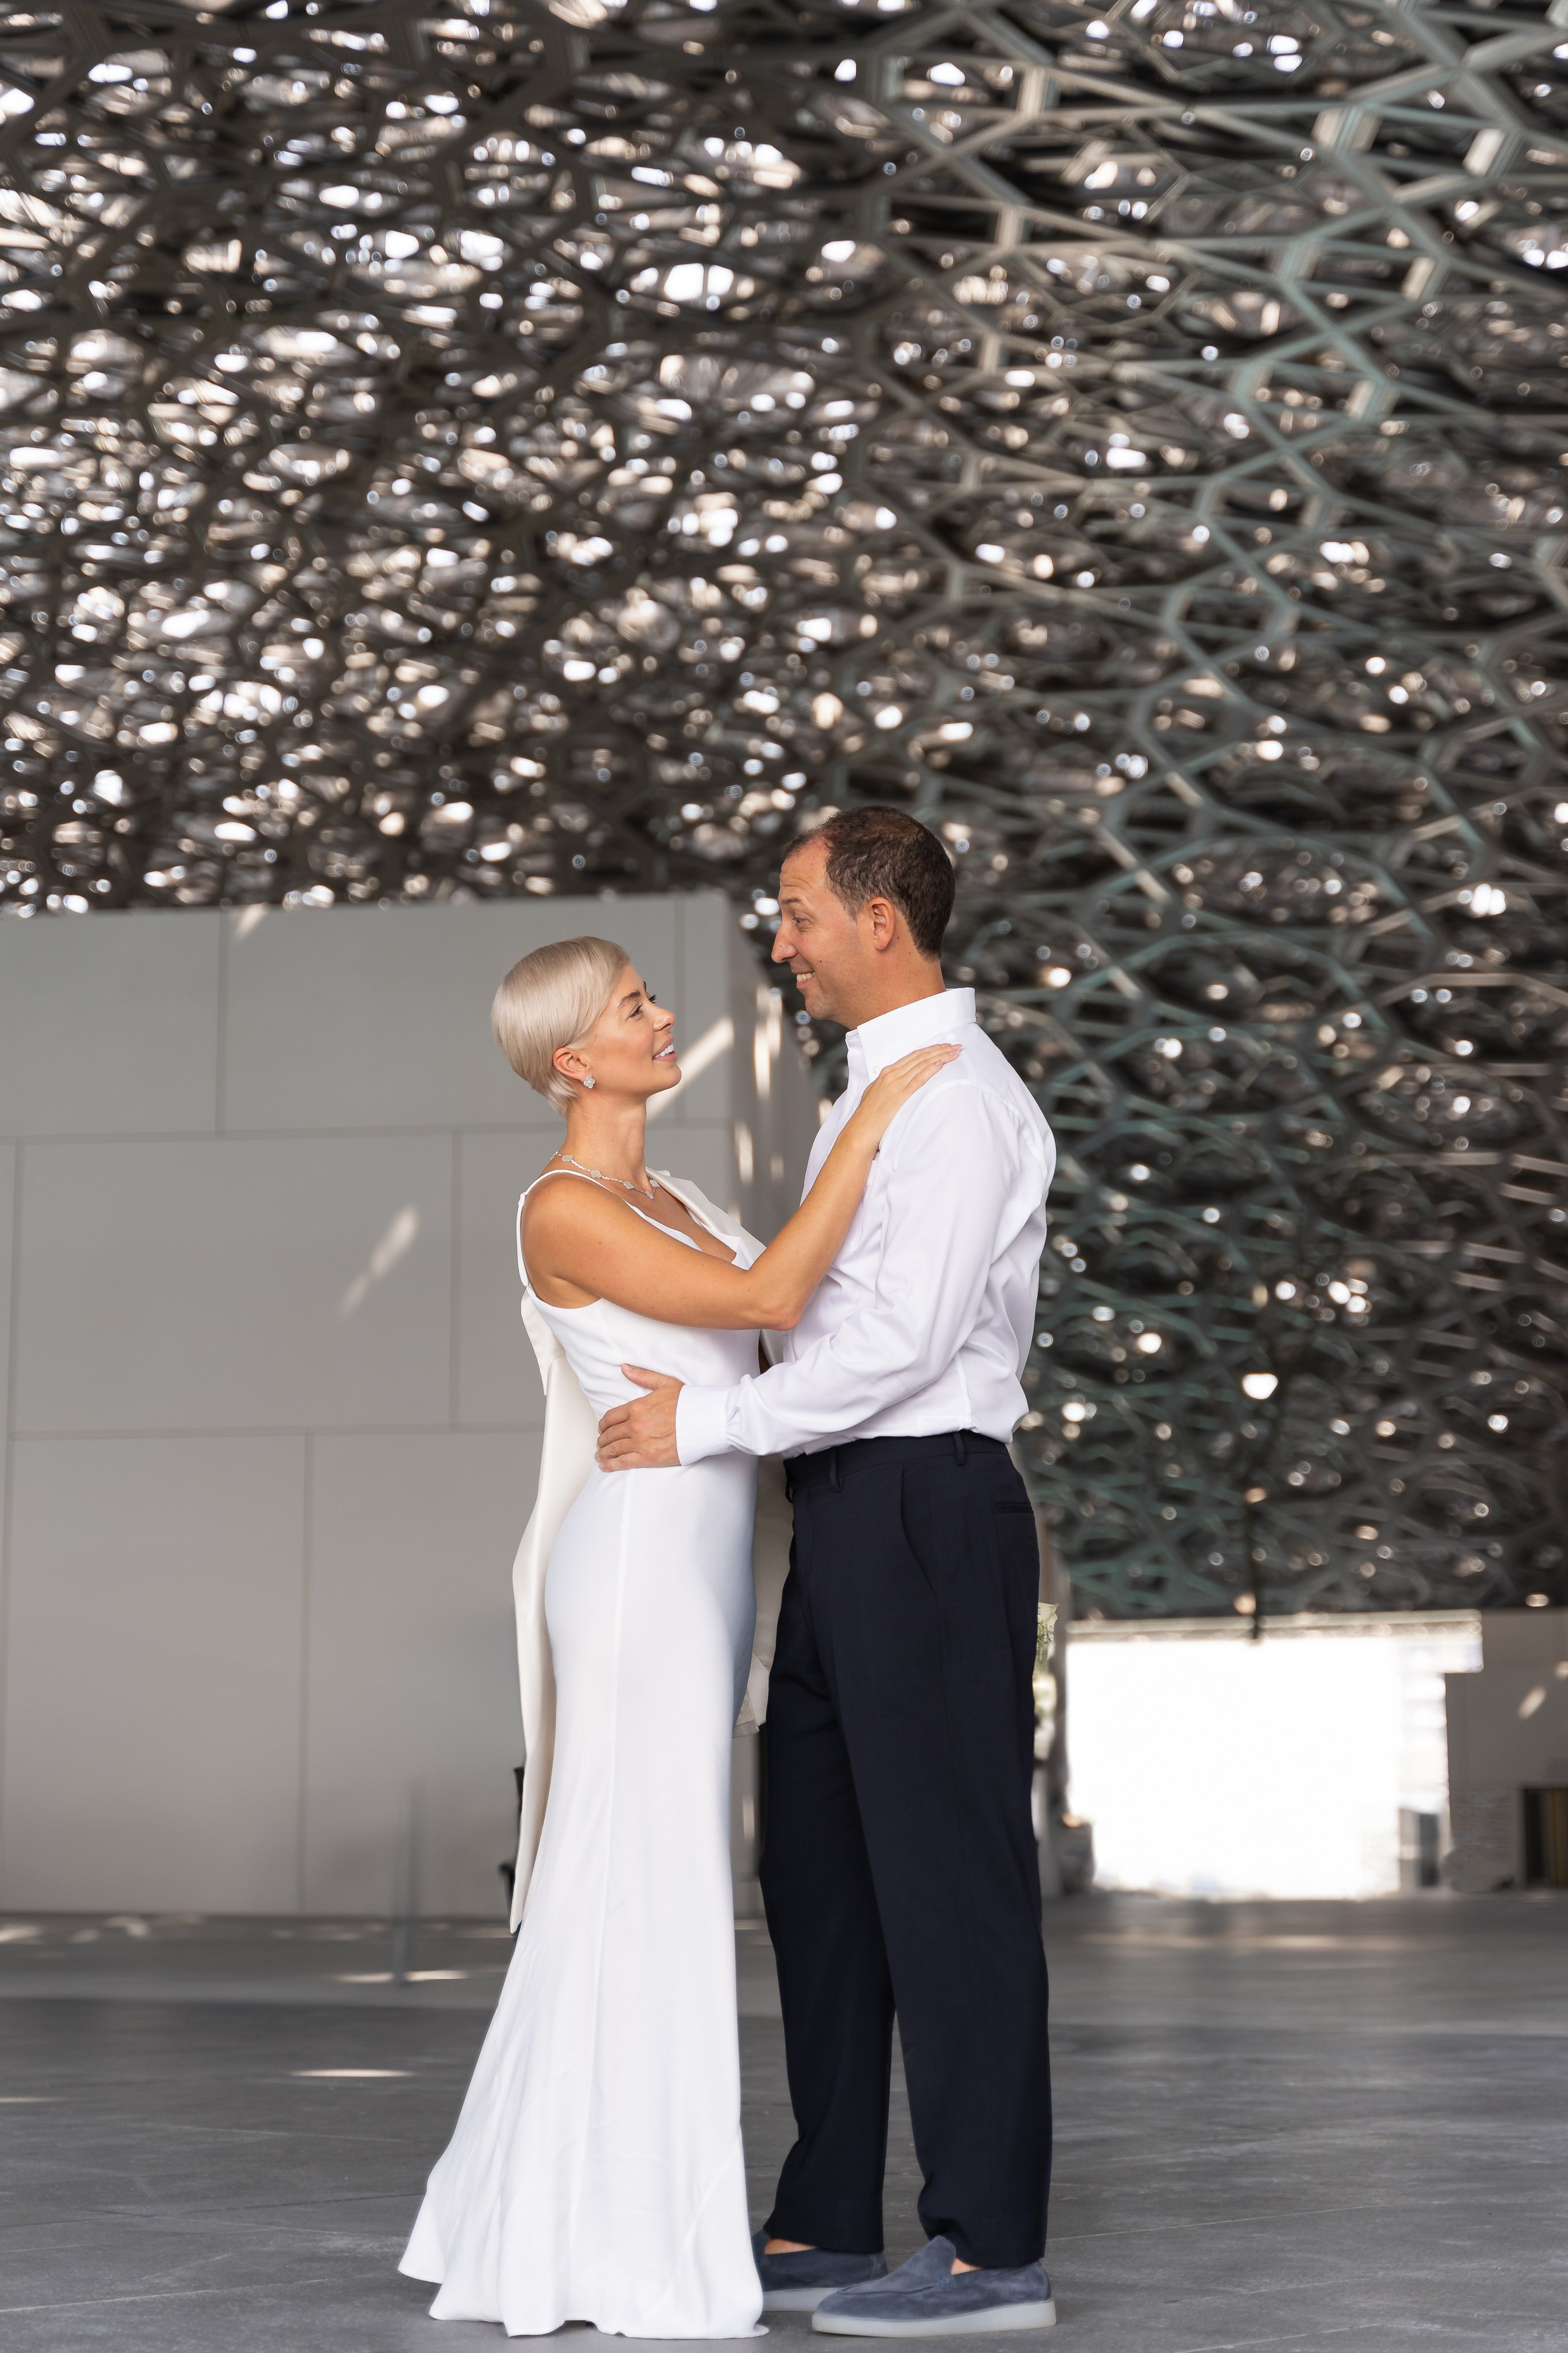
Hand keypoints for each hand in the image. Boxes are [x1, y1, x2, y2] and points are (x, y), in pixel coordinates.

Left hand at [597, 1367, 682, 1469]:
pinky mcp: (649, 1457)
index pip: (610, 1417)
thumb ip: (642, 1376)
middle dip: (602, 1440)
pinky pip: (623, 1462)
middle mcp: (635, 1425)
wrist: (705, 1421)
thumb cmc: (689, 1402)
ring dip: (604, 1453)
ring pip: (614, 1449)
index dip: (603, 1425)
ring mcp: (641, 1442)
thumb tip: (624, 1368)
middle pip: (610, 1434)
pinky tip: (604, 1466)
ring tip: (600, 1456)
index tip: (602, 1429)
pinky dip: (611, 1465)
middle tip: (601, 1443)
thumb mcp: (665, 1383)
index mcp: (637, 1407)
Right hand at [845, 1042, 960, 1153]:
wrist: (860, 1130)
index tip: (943, 1047)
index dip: (930, 1050)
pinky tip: (940, 1065)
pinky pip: (918, 1079)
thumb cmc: (868, 1116)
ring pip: (921, 1065)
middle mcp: (891, 1075)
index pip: (913, 1056)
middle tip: (955, 1046)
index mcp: (886, 1073)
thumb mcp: (877, 1094)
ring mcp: (895, 1084)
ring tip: (954, 1053)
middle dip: (939, 1050)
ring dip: (940, 1057)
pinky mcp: (899, 1096)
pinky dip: (930, 1070)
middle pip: (919, 1057)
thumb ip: (888, 1086)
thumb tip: (898, 1084)